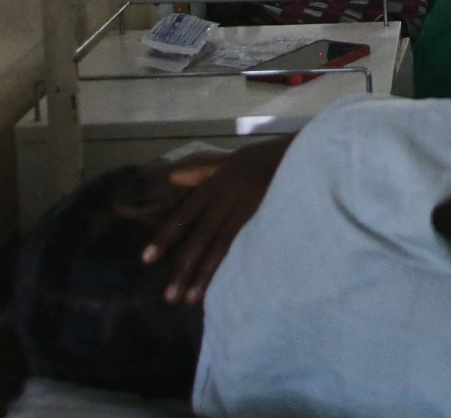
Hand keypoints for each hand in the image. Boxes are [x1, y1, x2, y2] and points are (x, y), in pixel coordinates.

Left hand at [140, 138, 289, 303]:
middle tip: (168, 296)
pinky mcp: (265, 216)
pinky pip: (244, 243)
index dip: (166, 237)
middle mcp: (227, 195)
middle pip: (199, 235)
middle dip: (183, 266)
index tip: (146, 260)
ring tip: (190, 298)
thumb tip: (172, 178)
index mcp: (216, 183)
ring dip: (203, 272)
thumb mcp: (231, 160)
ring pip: (219, 243)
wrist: (304, 151)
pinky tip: (223, 284)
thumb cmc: (267, 158)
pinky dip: (232, 264)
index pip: (185, 214)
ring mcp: (247, 207)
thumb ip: (202, 172)